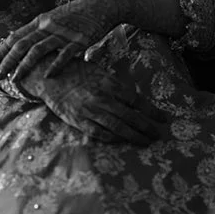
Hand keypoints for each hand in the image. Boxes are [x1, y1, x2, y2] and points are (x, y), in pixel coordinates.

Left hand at [0, 0, 125, 83]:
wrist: (102, 5)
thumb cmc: (76, 15)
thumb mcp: (53, 18)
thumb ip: (37, 29)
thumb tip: (16, 37)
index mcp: (40, 22)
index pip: (15, 37)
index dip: (2, 51)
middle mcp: (48, 26)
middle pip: (22, 45)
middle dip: (8, 62)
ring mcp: (63, 33)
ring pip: (38, 50)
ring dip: (24, 66)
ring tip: (15, 80)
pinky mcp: (79, 40)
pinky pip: (64, 54)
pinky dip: (55, 65)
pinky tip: (47, 77)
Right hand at [19, 59, 167, 146]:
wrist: (50, 76)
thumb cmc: (77, 71)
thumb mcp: (100, 72)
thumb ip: (116, 85)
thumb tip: (135, 98)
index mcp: (109, 83)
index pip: (137, 100)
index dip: (152, 111)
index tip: (165, 118)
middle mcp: (102, 98)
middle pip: (131, 116)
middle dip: (148, 127)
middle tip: (160, 134)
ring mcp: (90, 111)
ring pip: (118, 127)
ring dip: (134, 136)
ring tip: (147, 141)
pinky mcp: (79, 121)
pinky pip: (99, 133)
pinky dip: (112, 138)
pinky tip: (122, 141)